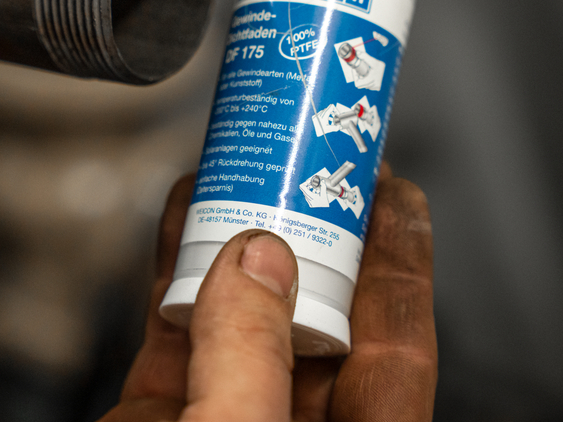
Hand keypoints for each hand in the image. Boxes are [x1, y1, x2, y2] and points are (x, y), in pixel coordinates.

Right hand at [104, 163, 435, 421]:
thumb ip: (251, 354)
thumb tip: (257, 260)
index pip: (396, 343)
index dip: (399, 259)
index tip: (391, 190)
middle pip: (318, 312)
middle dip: (311, 232)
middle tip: (306, 165)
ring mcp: (225, 414)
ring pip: (244, 311)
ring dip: (239, 237)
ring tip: (243, 172)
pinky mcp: (163, 409)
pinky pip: (179, 326)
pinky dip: (178, 268)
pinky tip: (182, 220)